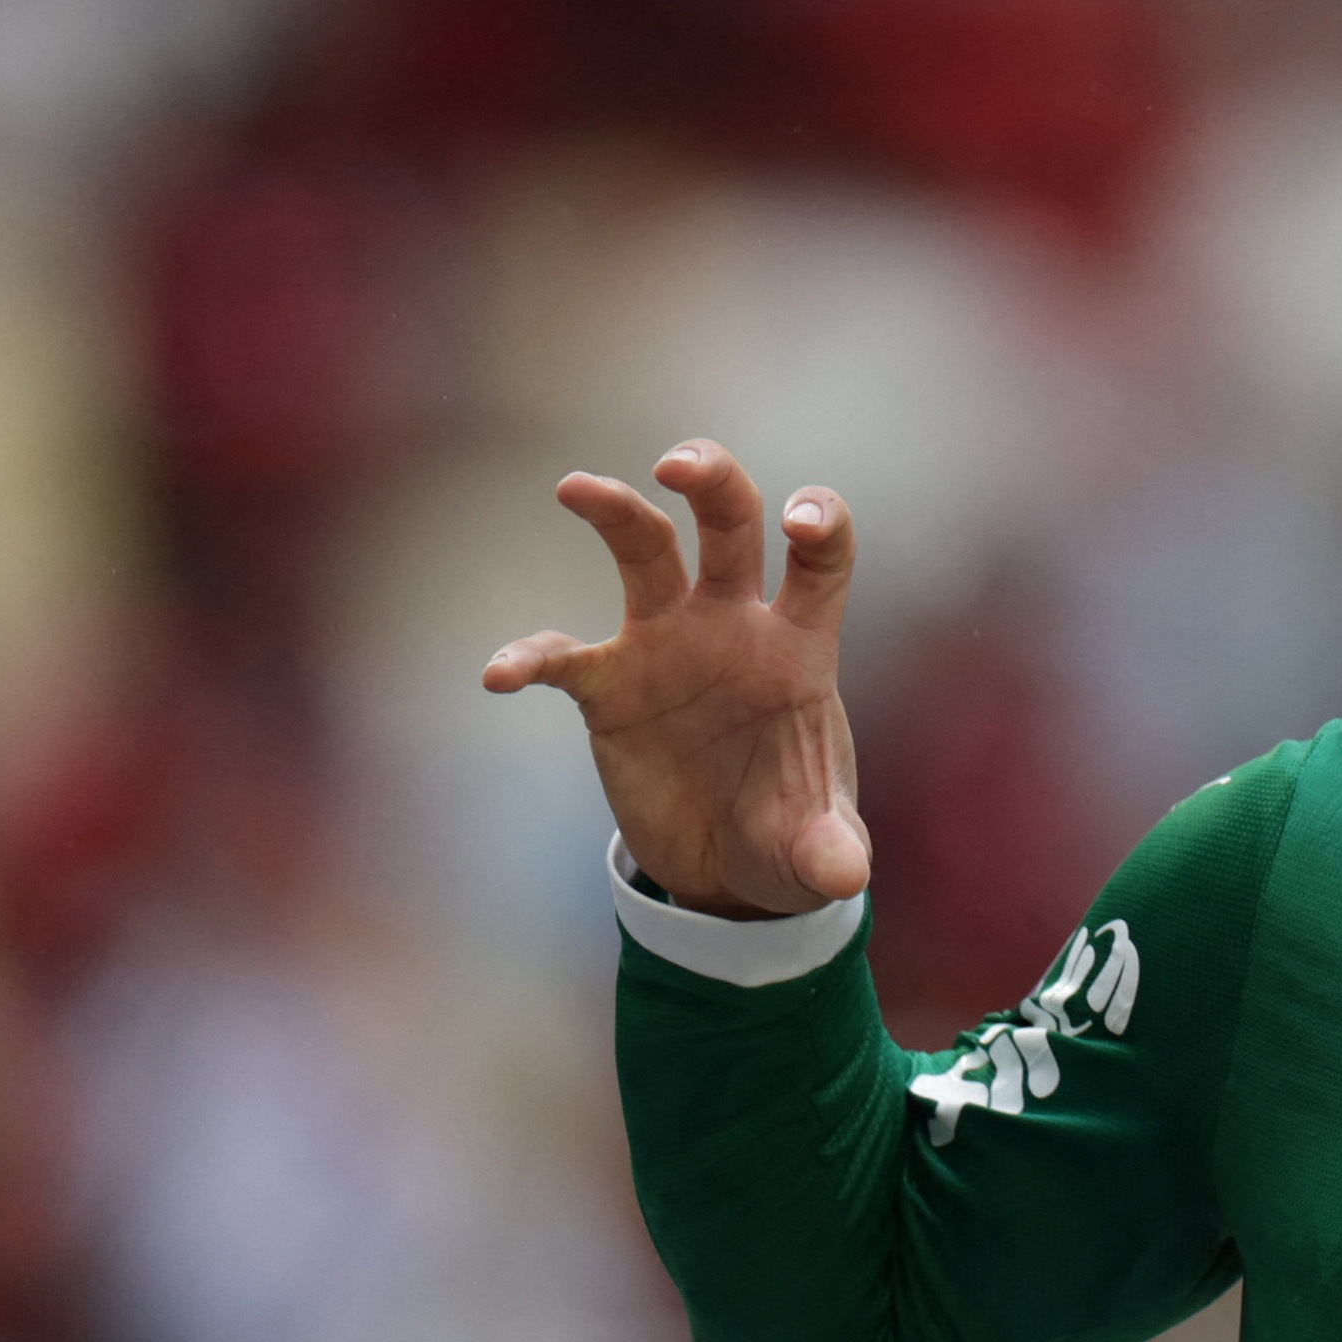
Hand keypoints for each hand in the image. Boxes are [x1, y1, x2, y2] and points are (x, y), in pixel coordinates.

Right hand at [480, 441, 866, 918]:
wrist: (729, 866)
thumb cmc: (788, 834)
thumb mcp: (815, 853)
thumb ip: (830, 854)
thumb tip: (841, 876)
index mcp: (799, 647)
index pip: (820, 561)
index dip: (819, 524)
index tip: (797, 519)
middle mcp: (733, 625)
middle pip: (728, 523)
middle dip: (711, 481)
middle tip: (678, 464)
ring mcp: (667, 646)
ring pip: (642, 551)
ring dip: (614, 511)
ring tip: (576, 486)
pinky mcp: (610, 688)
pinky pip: (562, 658)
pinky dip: (528, 658)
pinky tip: (499, 675)